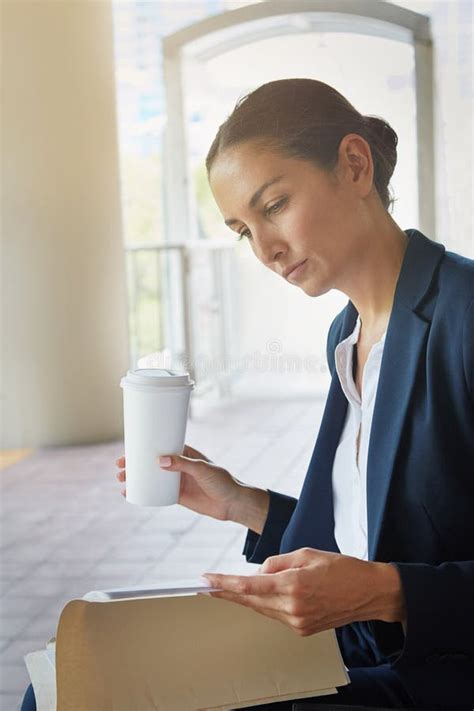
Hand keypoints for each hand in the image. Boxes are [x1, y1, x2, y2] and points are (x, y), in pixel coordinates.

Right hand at [115, 444, 245, 521]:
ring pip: (151, 477)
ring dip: (136, 477)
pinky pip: (156, 493)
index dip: (144, 446)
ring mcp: (176, 480)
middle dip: (134, 463)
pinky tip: (130, 494)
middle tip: (120, 466)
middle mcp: (178, 465)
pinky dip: (143, 493)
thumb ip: (183, 465)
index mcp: (185, 452)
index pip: (161, 445)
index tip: (129, 448)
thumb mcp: (203, 469)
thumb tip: (160, 461)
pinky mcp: (177, 496)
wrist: (232, 504)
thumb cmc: (222, 480)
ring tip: (121, 480)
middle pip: (151, 461)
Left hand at [202, 548, 405, 635]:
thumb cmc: (342, 568)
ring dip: (247, 597)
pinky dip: (266, 603)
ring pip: (262, 608)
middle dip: (228, 592)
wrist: (369, 592)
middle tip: (207, 585)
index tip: (207, 580)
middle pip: (250, 600)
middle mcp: (292, 607)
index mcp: (293, 584)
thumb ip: (277, 562)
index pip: (249, 585)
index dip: (224, 583)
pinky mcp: (303, 629)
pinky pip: (275, 615)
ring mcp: (297, 622)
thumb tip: (258, 571)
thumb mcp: (306, 553)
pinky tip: (262, 594)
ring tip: (231, 586)